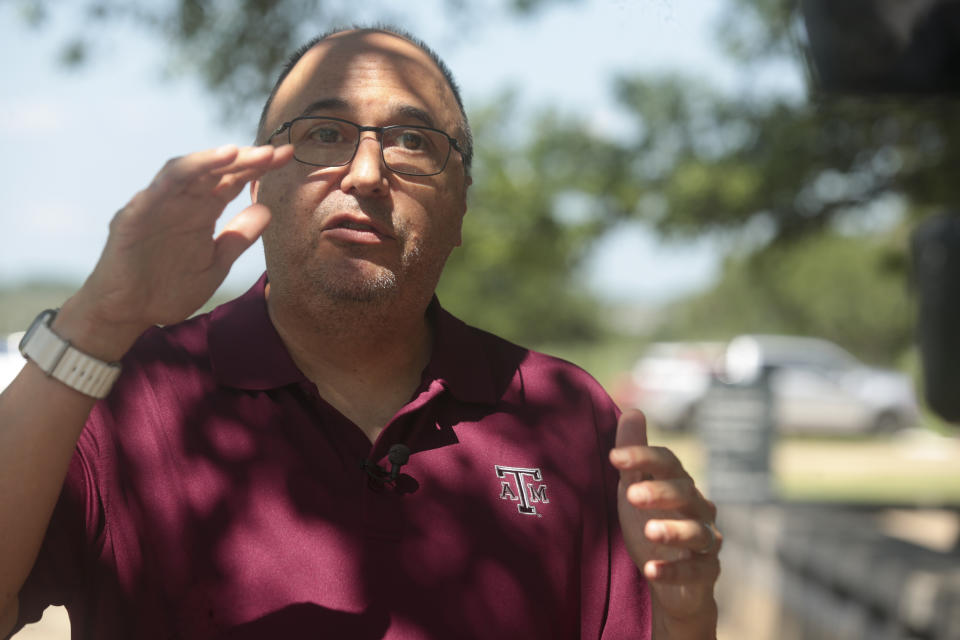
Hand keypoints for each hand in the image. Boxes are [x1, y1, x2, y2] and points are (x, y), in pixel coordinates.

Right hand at [56, 144, 293, 359]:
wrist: (128, 314)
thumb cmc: (169, 288)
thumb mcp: (215, 264)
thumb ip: (239, 238)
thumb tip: (268, 209)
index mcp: (202, 211)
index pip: (233, 180)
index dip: (259, 167)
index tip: (287, 157)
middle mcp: (180, 202)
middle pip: (213, 171)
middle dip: (242, 159)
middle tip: (272, 152)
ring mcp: (155, 207)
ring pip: (181, 173)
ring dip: (206, 161)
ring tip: (233, 152)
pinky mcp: (130, 220)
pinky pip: (149, 195)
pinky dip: (170, 181)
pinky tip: (191, 172)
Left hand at [609, 409, 719, 637]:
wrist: (668, 581)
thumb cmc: (650, 523)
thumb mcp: (635, 488)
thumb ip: (636, 455)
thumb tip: (633, 411)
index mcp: (679, 484)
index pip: (669, 463)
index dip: (644, 456)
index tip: (613, 457)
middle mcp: (698, 508)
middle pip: (686, 493)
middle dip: (660, 492)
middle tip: (633, 494)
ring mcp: (706, 541)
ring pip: (699, 532)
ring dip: (674, 531)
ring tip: (650, 532)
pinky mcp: (706, 572)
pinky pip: (697, 571)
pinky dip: (674, 570)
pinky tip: (651, 569)